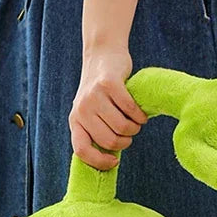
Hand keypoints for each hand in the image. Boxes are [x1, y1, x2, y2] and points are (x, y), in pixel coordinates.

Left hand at [69, 49, 147, 169]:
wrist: (103, 55)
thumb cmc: (101, 92)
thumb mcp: (92, 113)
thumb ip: (97, 132)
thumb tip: (111, 160)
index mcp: (75, 121)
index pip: (82, 151)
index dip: (100, 161)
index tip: (115, 161)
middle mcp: (82, 109)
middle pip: (109, 141)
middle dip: (125, 141)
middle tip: (130, 133)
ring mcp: (94, 96)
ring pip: (122, 127)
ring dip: (135, 128)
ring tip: (135, 121)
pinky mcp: (109, 84)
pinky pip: (131, 110)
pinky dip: (140, 116)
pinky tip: (141, 114)